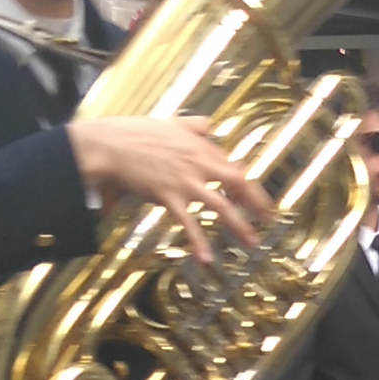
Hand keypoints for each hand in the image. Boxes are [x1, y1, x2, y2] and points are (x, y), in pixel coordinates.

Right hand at [70, 117, 264, 257]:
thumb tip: (210, 125)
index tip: (259, 201)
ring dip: (239, 225)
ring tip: (251, 242)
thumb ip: (195, 125)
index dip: (251, 186)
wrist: (110, 145)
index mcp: (201, 147)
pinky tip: (206, 257)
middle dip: (257, 204)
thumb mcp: (172, 121)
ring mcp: (185, 181)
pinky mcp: (168, 195)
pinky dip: (199, 241)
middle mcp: (198, 163)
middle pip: (239, 183)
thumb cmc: (137, 133)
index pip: (235, 167)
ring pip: (221, 205)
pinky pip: (189, 222)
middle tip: (268, 220)